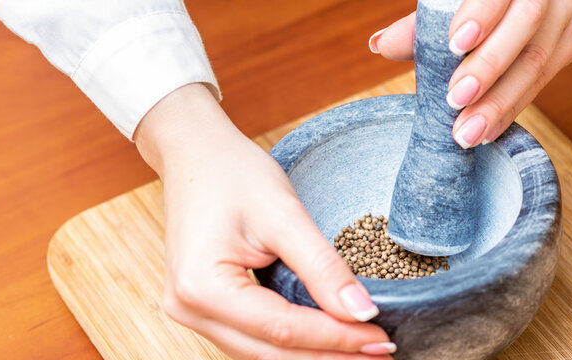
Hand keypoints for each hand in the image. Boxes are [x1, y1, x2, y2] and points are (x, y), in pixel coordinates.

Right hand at [134, 84, 394, 358]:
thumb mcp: (284, 214)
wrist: (195, 153)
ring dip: (314, 354)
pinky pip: (254, 339)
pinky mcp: (206, 308)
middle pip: (272, 352)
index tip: (381, 338)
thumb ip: (322, 267)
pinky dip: (293, 343)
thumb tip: (362, 312)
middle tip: (382, 351)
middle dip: (330, 355)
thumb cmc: (232, 172)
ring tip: (362, 350)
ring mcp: (193, 313)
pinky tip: (328, 338)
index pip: (282, 329)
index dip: (337, 337)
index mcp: (202, 287)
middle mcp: (189, 310)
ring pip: (263, 354)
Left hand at [369, 0, 571, 147]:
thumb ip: (420, 23)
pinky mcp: (571, 40)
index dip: (482, 15)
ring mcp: (565, 14)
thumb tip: (381, 45)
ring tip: (467, 133)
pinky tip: (488, 131)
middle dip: (489, 67)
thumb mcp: (452, 1)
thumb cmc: (481, 0)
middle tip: (455, 100)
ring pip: (537, 61)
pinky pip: (543, 80)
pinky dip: (512, 109)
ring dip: (499, 103)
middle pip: (525, 24)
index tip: (454, 45)